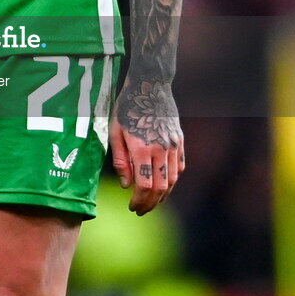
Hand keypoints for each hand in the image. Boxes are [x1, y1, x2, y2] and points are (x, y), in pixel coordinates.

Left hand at [109, 79, 184, 214]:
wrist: (150, 84)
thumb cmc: (127, 107)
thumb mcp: (115, 131)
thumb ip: (121, 160)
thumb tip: (126, 185)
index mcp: (142, 147)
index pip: (145, 185)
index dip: (139, 201)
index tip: (132, 207)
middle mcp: (161, 149)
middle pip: (160, 187)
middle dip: (150, 204)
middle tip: (141, 210)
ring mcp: (173, 145)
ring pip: (173, 180)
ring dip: (163, 195)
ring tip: (152, 202)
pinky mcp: (180, 140)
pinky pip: (180, 167)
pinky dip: (173, 180)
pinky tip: (164, 184)